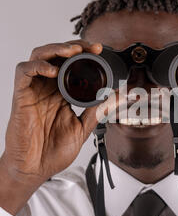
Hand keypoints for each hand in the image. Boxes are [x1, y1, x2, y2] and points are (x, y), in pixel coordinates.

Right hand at [1, 40, 101, 188]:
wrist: (36, 169)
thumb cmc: (55, 151)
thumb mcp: (83, 127)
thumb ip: (98, 111)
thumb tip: (118, 97)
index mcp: (63, 94)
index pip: (71, 65)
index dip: (84, 54)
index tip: (99, 50)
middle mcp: (48, 88)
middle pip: (56, 56)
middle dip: (73, 47)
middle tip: (90, 47)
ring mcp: (34, 91)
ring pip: (39, 57)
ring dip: (56, 50)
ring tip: (72, 52)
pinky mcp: (22, 96)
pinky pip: (24, 72)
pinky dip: (37, 66)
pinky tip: (52, 71)